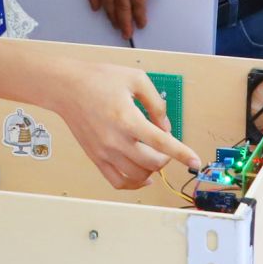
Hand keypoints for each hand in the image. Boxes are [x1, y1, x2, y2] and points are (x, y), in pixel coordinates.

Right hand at [47, 60, 201, 189]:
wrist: (66, 87)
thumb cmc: (98, 79)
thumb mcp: (136, 79)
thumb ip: (156, 104)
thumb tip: (166, 128)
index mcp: (128, 119)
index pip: (162, 143)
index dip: (182, 154)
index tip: (196, 162)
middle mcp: (116, 140)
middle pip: (152, 163)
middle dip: (167, 158)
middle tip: (168, 148)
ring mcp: (104, 152)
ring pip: (137, 176)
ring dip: (152, 170)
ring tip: (154, 157)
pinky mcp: (96, 158)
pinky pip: (118, 182)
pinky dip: (134, 184)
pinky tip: (143, 177)